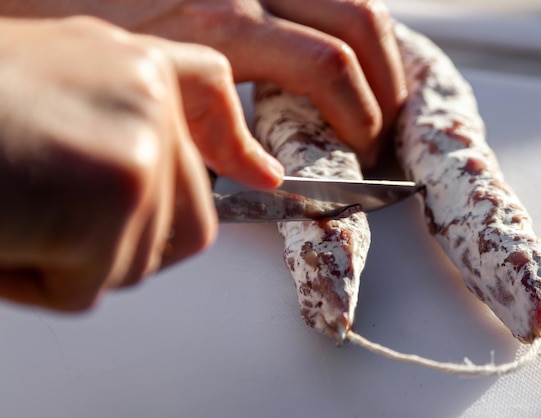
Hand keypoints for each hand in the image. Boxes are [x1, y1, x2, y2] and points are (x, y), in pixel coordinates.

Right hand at [0, 16, 282, 310]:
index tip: (259, 176)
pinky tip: (0, 230)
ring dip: (72, 261)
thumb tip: (165, 171)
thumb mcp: (43, 78)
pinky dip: (36, 282)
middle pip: (187, 217)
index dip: (233, 142)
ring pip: (141, 258)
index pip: (212, 92)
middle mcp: (148, 96)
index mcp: (130, 66)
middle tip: (47, 211)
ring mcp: (141, 144)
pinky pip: (91, 285)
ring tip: (12, 209)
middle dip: (122, 241)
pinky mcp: (118, 194)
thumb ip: (115, 115)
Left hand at [133, 0, 406, 165]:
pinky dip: (353, 22)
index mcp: (221, 26)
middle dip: (387, 86)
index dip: (360, 115)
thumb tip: (267, 172)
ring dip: (383, 50)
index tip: (362, 150)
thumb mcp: (152, 101)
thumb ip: (212, 139)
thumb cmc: (93, 35)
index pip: (327, 67)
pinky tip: (349, 54)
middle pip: (360, 22)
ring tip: (380, 94)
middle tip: (382, 130)